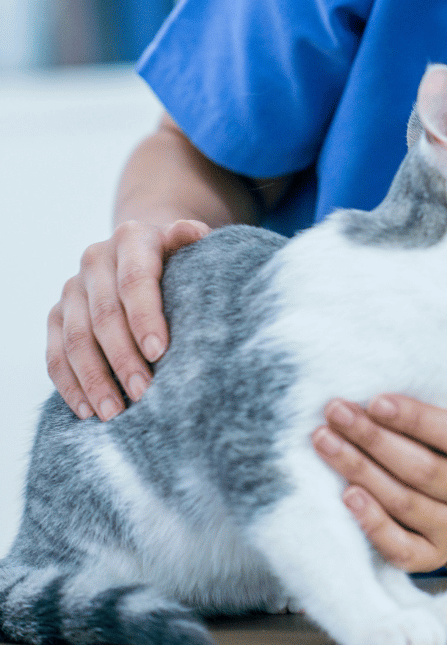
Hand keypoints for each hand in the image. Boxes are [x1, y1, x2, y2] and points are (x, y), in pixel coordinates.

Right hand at [46, 219, 210, 420]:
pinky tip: (87, 409)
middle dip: (123, 358)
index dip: (145, 317)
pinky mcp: (56, 314)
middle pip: (104, 316)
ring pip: (75, 339)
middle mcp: (95, 261)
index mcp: (132, 240)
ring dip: (94, 379)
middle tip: (144, 393)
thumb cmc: (179, 258)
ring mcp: (72, 289)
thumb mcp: (191, 245)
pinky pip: (55, 354)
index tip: (160, 352)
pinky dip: (70, 384)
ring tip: (114, 412)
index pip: (135, 281)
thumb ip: (192, 241)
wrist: (143, 250)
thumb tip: (194, 233)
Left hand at [313, 370, 446, 572]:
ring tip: (325, 441)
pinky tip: (347, 496)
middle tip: (336, 413)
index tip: (375, 401)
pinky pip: (400, 547)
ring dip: (360, 470)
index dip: (417, 419)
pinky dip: (372, 523)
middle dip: (374, 438)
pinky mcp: (432, 556)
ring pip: (405, 502)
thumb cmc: (446, 442)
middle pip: (425, 469)